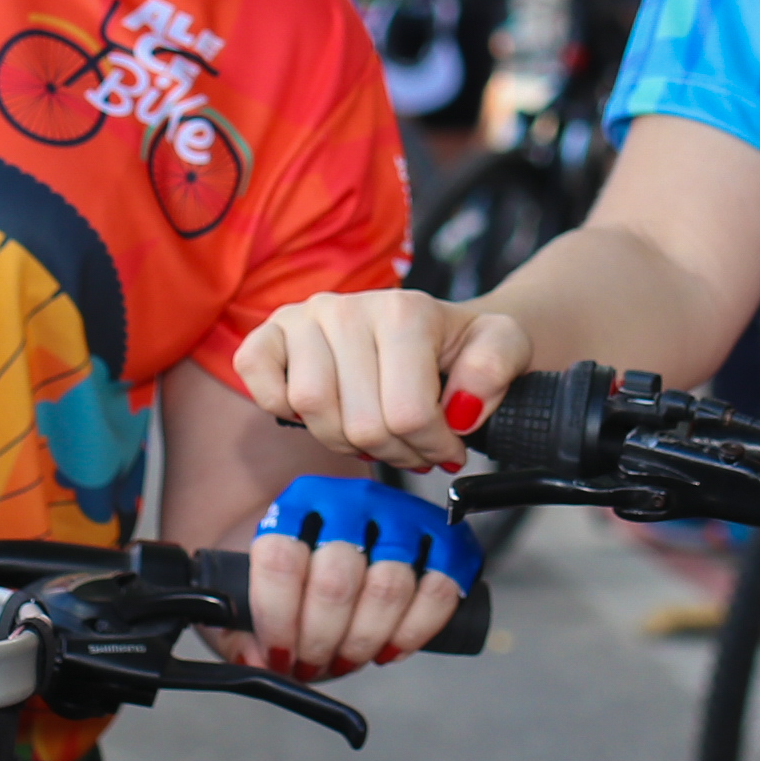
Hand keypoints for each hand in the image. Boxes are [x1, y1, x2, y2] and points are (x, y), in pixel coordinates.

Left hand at [229, 477, 479, 678]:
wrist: (342, 534)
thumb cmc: (296, 567)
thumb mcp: (248, 587)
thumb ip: (234, 625)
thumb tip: (252, 659)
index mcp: (297, 502)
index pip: (281, 559)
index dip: (278, 619)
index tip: (277, 654)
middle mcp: (351, 500)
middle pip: (336, 581)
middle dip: (321, 640)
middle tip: (312, 663)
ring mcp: (402, 517)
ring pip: (388, 589)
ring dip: (363, 642)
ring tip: (345, 658)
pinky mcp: (444, 540)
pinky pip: (439, 591)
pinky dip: (414, 632)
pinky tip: (389, 648)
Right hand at [235, 287, 531, 475]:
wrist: (432, 328)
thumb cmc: (459, 346)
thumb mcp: (503, 347)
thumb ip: (496, 367)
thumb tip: (459, 407)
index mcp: (404, 312)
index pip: (407, 415)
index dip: (432, 447)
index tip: (448, 447)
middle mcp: (348, 308)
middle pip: (361, 423)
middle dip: (396, 452)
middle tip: (413, 447)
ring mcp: (305, 318)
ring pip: (312, 409)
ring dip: (346, 440)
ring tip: (376, 433)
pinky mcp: (270, 333)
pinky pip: (256, 375)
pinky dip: (279, 404)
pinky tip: (320, 409)